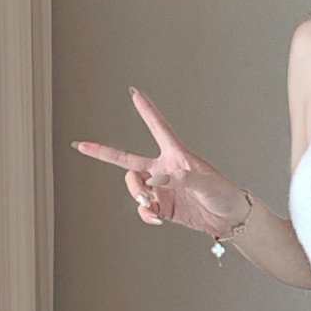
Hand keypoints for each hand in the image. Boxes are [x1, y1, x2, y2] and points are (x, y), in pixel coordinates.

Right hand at [72, 87, 247, 238]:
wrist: (230, 218)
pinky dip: (144, 213)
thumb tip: (154, 180)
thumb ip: (180, 178)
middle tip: (81, 145)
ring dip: (135, 194)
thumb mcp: (206, 182)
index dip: (146, 110)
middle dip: (103, 152)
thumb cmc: (223, 193)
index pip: (158, 128)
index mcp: (177, 155)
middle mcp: (164, 169)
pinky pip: (143, 209)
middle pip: (127, 159)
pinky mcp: (162, 207)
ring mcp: (161, 189)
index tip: (134, 92)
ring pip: (134, 187)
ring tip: (147, 203)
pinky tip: (154, 218)